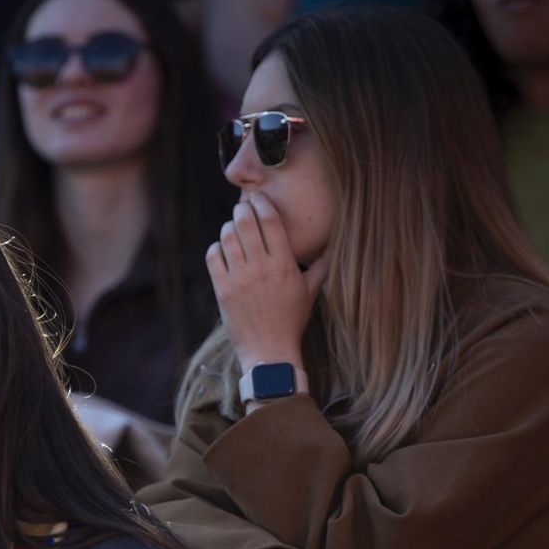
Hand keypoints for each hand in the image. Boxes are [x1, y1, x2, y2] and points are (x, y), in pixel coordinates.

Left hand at [206, 191, 327, 370]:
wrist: (269, 351)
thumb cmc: (292, 320)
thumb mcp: (311, 291)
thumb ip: (323, 265)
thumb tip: (335, 244)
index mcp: (284, 264)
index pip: (271, 221)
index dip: (261, 203)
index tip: (257, 197)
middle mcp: (261, 268)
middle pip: (246, 222)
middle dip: (241, 210)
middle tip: (241, 208)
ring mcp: (240, 279)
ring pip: (227, 237)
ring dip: (228, 227)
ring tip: (232, 228)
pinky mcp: (222, 290)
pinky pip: (213, 257)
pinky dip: (215, 248)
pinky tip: (222, 250)